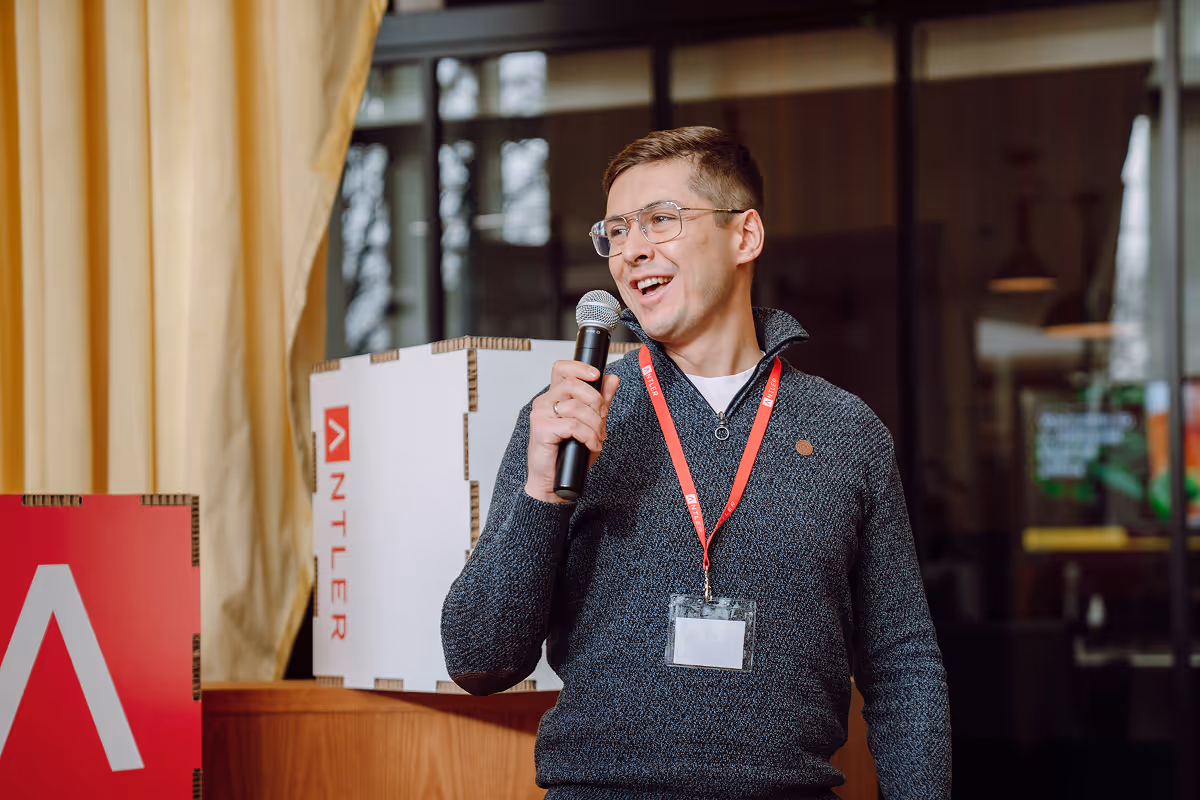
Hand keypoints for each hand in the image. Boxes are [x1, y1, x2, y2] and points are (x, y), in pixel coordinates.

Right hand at [524, 361, 619, 502]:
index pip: (561, 368)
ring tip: (597, 438)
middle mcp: (544, 402)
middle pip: (573, 384)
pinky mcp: (541, 429)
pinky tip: (592, 445)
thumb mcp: (592, 425)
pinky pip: (573, 425)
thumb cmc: (569, 455)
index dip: (579, 367)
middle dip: (596, 400)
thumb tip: (612, 379)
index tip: (596, 375)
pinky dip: (589, 436)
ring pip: (576, 407)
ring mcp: (540, 415)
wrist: (554, 483)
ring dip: (595, 424)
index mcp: (554, 397)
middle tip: (603, 417)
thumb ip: (601, 402)